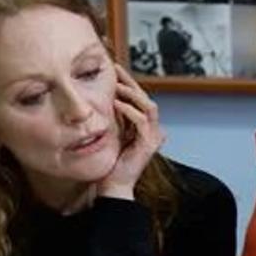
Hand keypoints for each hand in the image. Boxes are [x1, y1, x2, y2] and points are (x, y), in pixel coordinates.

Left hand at [96, 65, 164, 200]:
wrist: (112, 185)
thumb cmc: (109, 162)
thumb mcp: (111, 133)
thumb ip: (113, 117)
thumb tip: (103, 98)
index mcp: (144, 127)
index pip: (140, 99)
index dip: (129, 83)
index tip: (114, 70)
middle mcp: (152, 130)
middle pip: (146, 98)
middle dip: (131, 83)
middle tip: (116, 70)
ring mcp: (152, 138)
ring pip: (149, 107)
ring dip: (132, 94)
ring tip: (116, 86)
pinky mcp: (148, 144)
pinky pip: (142, 121)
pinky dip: (130, 110)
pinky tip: (116, 103)